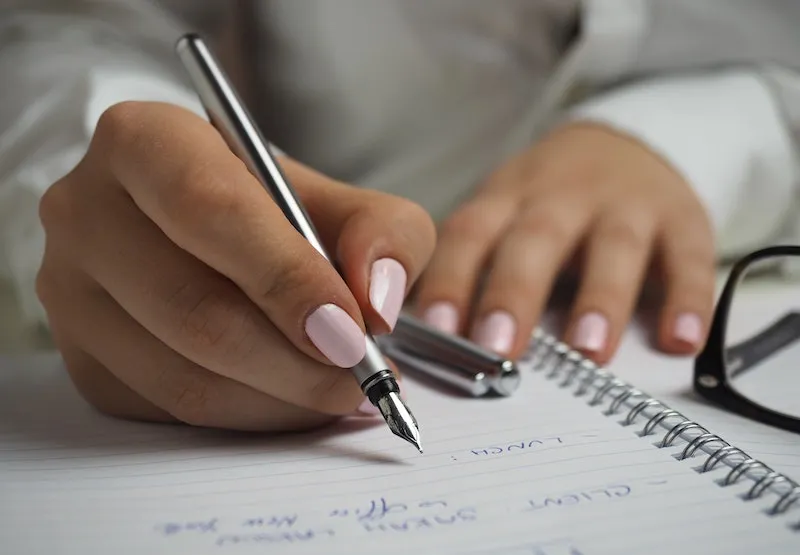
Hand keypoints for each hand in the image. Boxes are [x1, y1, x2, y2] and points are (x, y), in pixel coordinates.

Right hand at [36, 101, 434, 431]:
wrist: (209, 233)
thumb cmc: (276, 210)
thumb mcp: (344, 200)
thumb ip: (383, 233)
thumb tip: (377, 302)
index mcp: (145, 141)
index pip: (211, 210)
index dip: (286, 278)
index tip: (351, 331)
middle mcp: (88, 211)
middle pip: (194, 308)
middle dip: (295, 360)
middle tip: (361, 378)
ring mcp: (70, 291)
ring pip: (183, 374)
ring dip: (280, 399)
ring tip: (340, 391)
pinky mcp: (81, 357)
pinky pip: (170, 410)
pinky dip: (249, 416)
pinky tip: (291, 397)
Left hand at [413, 122, 714, 363]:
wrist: (626, 144)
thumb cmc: (549, 201)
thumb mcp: (506, 214)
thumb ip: (475, 268)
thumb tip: (431, 343)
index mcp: (509, 199)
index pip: (471, 235)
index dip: (451, 279)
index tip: (437, 330)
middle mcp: (563, 197)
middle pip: (536, 239)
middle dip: (515, 293)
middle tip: (498, 348)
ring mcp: (626, 205)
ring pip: (613, 247)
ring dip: (600, 298)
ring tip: (588, 351)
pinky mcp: (682, 219)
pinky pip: (689, 258)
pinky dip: (687, 299)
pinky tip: (680, 340)